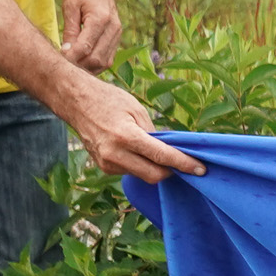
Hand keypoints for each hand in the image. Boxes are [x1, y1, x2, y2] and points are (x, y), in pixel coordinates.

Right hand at [56, 74, 205, 182]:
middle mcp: (115, 154)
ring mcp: (107, 163)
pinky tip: (138, 152)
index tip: (200, 170)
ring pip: (142, 175)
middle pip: (154, 175)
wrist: (75, 102)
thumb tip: (170, 151)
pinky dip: (140, 165)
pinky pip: (130, 172)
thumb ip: (155, 133)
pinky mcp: (103, 167)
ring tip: (156, 151)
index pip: (162, 156)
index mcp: (126, 136)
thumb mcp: (137, 110)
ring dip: (154, 167)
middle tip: (184, 163)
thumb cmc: (109, 100)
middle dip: (171, 171)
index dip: (184, 164)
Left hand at [61, 0, 123, 72]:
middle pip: (96, 59)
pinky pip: (108, 58)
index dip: (70, 58)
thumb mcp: (70, 7)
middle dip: (78, 66)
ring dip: (87, 67)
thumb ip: (69, 31)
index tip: (57, 60)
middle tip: (62, 65)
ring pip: (104, 62)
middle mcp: (113, 28)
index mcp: (100, 19)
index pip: (84, 48)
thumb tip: (66, 52)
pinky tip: (82, 60)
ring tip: (71, 64)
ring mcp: (118, 33)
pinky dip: (95, 64)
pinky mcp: (117, 36)